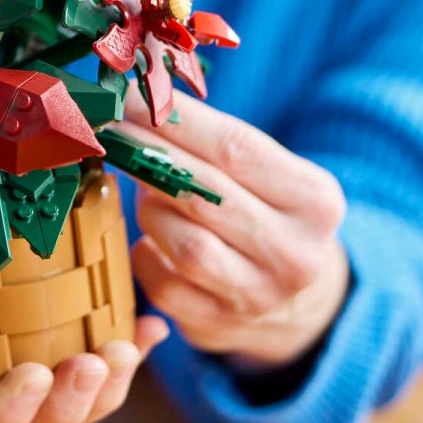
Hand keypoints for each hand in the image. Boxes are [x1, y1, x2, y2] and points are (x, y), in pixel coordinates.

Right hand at [0, 248, 169, 422]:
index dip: (1, 415)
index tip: (35, 375)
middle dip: (68, 405)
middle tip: (97, 360)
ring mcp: (2, 394)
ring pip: (63, 412)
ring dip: (105, 388)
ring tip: (129, 346)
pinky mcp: (36, 367)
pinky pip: (85, 376)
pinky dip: (123, 357)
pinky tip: (152, 329)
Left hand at [121, 86, 349, 366]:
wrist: (300, 301)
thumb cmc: (269, 212)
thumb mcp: (270, 174)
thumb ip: (215, 140)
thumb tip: (138, 99)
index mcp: (315, 200)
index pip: (234, 147)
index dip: (175, 120)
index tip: (128, 95)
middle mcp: (296, 252)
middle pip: (205, 193)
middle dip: (147, 155)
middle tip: (107, 129)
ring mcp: (260, 297)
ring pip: (185, 244)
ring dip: (151, 209)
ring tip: (146, 188)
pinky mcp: (221, 327)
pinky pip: (164, 286)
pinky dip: (146, 254)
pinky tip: (149, 237)